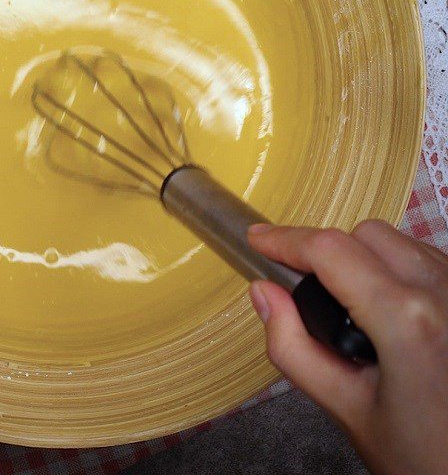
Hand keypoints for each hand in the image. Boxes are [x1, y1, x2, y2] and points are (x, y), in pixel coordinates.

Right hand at [248, 220, 447, 474]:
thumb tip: (264, 293)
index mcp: (406, 320)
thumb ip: (293, 347)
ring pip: (402, 242)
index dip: (285, 239)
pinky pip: (431, 261)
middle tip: (305, 286)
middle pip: (366, 236)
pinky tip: (392, 310)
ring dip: (366, 257)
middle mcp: (444, 293)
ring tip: (353, 304)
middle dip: (327, 251)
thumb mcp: (346, 409)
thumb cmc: (427, 458)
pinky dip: (401, 270)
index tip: (258, 239)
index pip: (330, 251)